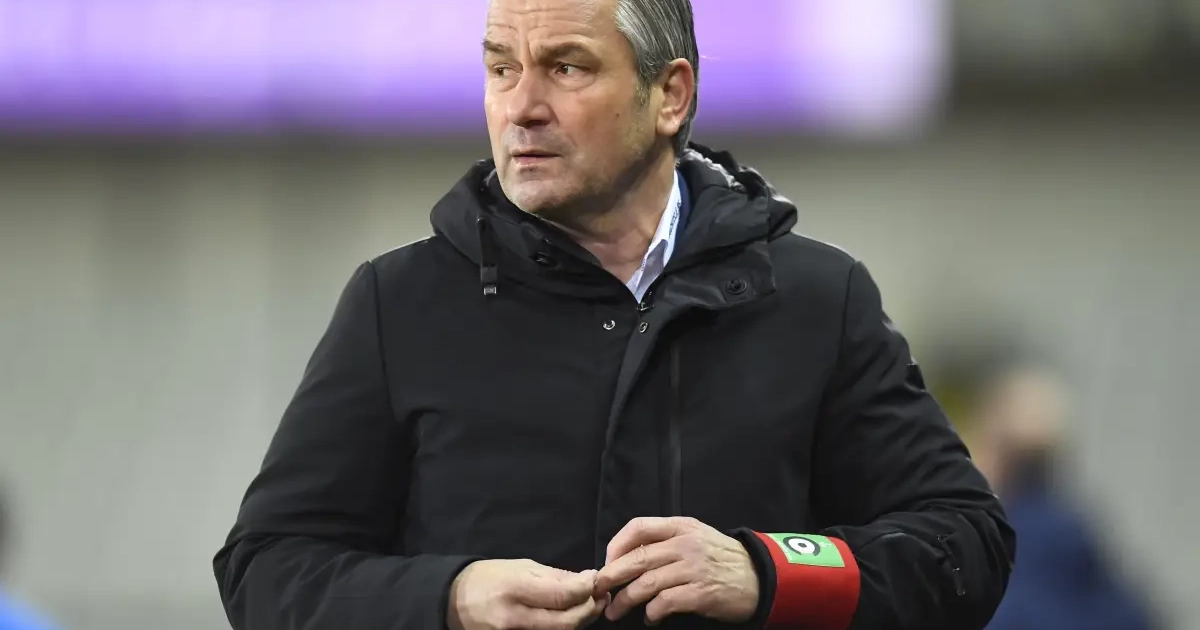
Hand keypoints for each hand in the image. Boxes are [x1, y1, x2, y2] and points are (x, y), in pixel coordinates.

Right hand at [448, 559, 609, 629]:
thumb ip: (554, 576)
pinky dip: (564, 627)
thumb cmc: (488, 578)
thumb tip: (587, 580)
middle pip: (566, 622)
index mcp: (514, 589)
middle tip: (601, 595)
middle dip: (590, 608)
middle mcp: (513, 618)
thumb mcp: (519, 567)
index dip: (586, 589)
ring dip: (582, 620)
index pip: (562, 596)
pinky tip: (572, 616)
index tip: (596, 579)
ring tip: (591, 604)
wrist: (452, 602)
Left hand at [593, 517, 759, 624]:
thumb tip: (627, 555)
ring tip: (615, 611)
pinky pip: (665, 602)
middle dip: (611, 576)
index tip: (607, 562)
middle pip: (637, 558)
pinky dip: (651, 613)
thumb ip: (666, 540)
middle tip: (598, 590)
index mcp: (681, 527)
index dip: (616, 544)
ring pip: (646, 583)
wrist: (759, 577)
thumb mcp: (696, 536)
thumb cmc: (721, 558)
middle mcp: (685, 544)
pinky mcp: (701, 593)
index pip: (639, 527)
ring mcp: (693, 569)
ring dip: (625, 600)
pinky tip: (650, 618)